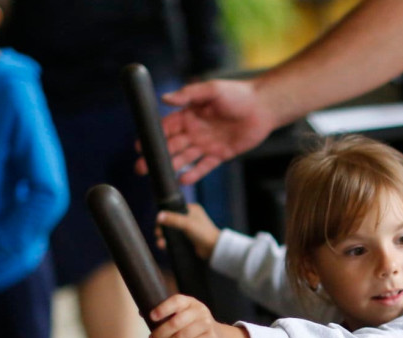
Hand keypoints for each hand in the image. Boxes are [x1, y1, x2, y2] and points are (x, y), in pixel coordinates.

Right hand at [136, 79, 277, 184]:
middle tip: (141, 168)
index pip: (167, 128)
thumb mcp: (211, 90)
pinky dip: (194, 173)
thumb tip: (164, 98)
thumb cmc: (237, 94)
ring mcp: (207, 144)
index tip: (139, 146)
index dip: (153, 137)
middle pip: (172, 146)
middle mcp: (195, 130)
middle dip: (156, 157)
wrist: (264, 107)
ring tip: (157, 177)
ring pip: (185, 158)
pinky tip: (182, 181)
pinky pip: (205, 166)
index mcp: (189, 114)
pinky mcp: (221, 154)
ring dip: (171, 167)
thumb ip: (188, 94)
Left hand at [148, 294, 250, 337]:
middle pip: (176, 322)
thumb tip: (141, 312)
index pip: (176, 301)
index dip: (163, 308)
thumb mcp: (184, 316)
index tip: (151, 317)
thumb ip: (166, 314)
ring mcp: (207, 325)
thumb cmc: (195, 327)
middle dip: (160, 333)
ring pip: (181, 337)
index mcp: (190, 303)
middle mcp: (200, 311)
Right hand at [154, 202, 219, 258]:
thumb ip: (173, 219)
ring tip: (160, 243)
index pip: (173, 209)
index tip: (158, 223)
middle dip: (162, 229)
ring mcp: (187, 230)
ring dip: (164, 237)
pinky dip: (168, 243)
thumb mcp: (187, 223)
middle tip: (158, 234)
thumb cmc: (204, 233)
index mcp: (191, 209)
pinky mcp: (187, 240)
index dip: (164, 215)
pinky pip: (174, 240)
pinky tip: (164, 247)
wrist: (214, 249)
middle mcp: (188, 218)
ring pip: (171, 231)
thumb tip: (159, 216)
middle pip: (169, 221)